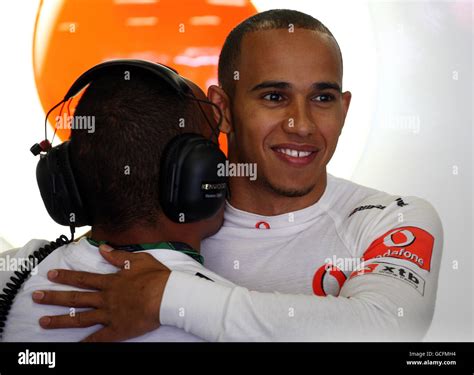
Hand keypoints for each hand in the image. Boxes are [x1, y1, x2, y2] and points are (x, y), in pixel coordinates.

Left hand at [32, 244, 170, 341]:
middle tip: (36, 297)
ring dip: (61, 320)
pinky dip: (86, 342)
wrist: (167, 295)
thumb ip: (118, 256)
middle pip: (76, 298)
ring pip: (81, 318)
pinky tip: (75, 346)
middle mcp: (106, 298)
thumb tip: (103, 248)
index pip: (83, 278)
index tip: (51, 275)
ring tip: (43, 321)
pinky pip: (99, 338)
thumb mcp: (138, 260)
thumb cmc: (156, 277)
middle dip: (54, 297)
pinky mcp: (118, 329)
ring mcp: (110, 315)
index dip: (66, 276)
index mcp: (111, 282)